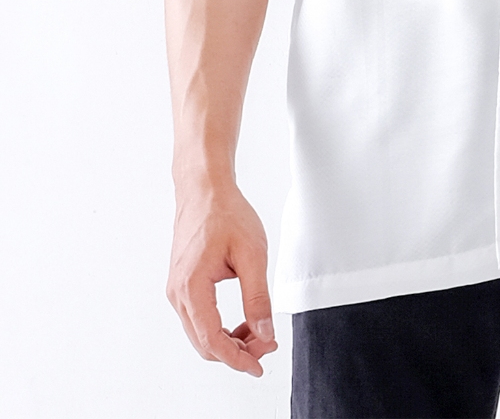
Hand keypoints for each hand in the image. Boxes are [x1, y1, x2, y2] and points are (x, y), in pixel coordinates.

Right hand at [166, 182, 277, 376]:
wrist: (204, 190)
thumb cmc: (226, 214)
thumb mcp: (252, 254)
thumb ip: (258, 297)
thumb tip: (265, 332)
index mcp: (192, 287)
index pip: (211, 340)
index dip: (237, 358)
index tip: (259, 365)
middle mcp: (177, 294)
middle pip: (204, 343)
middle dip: (237, 351)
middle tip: (267, 346)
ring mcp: (177, 290)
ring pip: (201, 334)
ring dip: (229, 340)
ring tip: (260, 333)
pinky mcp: (182, 285)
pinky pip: (199, 319)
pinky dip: (220, 327)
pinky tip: (244, 321)